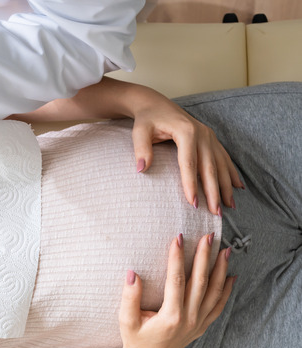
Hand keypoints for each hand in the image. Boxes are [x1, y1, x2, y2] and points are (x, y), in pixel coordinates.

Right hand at [117, 233, 234, 347]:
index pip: (176, 280)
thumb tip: (132, 274)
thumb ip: (129, 297)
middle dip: (204, 257)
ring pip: (214, 293)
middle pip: (200, 282)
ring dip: (220, 270)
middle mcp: (189, 319)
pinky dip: (225, 291)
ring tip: (224, 250)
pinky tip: (230, 277)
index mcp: (171, 316)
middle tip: (208, 237)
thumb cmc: (134, 340)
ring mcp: (197, 324)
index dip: (177, 258)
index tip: (178, 238)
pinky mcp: (200, 327)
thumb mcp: (126, 320)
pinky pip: (218, 307)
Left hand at [132, 100, 242, 214]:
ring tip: (229, 206)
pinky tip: (238, 187)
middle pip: (209, 167)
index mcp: (186, 132)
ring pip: (220, 164)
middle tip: (215, 213)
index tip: (193, 203)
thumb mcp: (139, 131)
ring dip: (226, 186)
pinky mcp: (211, 138)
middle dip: (214, 191)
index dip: (191, 184)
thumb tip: (141, 169)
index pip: (189, 163)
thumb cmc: (146, 119)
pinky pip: (224, 158)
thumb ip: (141, 149)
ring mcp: (209, 136)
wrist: (156, 104)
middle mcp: (202, 133)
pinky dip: (231, 173)